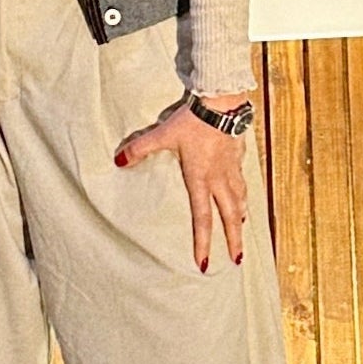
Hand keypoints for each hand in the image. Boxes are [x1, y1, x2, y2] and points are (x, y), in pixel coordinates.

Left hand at [115, 92, 250, 272]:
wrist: (221, 101)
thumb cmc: (191, 120)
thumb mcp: (162, 134)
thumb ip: (140, 148)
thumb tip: (118, 160)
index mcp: (200, 179)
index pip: (202, 218)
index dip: (203, 242)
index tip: (203, 262)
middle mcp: (219, 178)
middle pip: (229, 215)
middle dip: (233, 239)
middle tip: (236, 259)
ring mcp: (232, 167)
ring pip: (240, 198)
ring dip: (241, 216)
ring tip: (242, 228)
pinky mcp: (239, 155)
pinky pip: (243, 180)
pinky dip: (244, 192)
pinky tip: (244, 194)